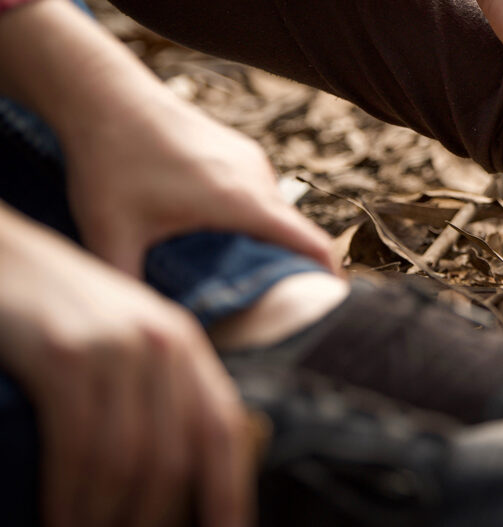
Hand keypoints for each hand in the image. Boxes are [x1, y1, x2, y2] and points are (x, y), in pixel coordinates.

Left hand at [0, 0, 333, 278]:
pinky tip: (215, 234)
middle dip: (292, 269)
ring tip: (240, 274)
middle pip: (295, 232)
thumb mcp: (109, 233)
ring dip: (267, 242)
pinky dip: (252, 218)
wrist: (107, 97)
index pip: (310, 243)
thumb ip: (126, 283)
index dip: (328, 276)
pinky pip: (260, 193)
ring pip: (275, 212)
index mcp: (241, 201)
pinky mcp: (238, 150)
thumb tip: (141, 327)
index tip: (332, 305)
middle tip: (270, 308)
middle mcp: (257, 178)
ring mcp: (251, 160)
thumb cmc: (110, 163)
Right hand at [0, 210, 254, 526]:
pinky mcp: (65, 356)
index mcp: (184, 343)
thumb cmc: (54, 308)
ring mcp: (115, 347)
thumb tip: (170, 468)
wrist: (1, 253)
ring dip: (108, 518)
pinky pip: (79, 446)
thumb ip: (153, 392)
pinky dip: (71, 497)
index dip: (229, 491)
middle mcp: (162, 342)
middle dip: (157, 518)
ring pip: (128, 460)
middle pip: (177, 455)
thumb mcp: (120, 341)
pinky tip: (61, 522)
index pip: (220, 429)